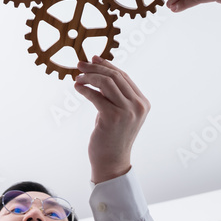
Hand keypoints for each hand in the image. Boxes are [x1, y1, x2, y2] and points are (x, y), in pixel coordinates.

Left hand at [74, 56, 150, 183]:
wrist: (111, 162)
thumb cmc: (112, 136)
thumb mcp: (119, 112)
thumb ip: (115, 94)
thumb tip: (100, 70)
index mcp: (142, 102)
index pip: (124, 76)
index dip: (108, 65)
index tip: (94, 58)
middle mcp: (138, 105)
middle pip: (115, 76)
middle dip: (96, 67)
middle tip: (81, 63)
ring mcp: (127, 111)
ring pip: (106, 82)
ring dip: (89, 76)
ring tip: (78, 76)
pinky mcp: (113, 117)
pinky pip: (96, 96)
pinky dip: (85, 89)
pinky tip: (77, 87)